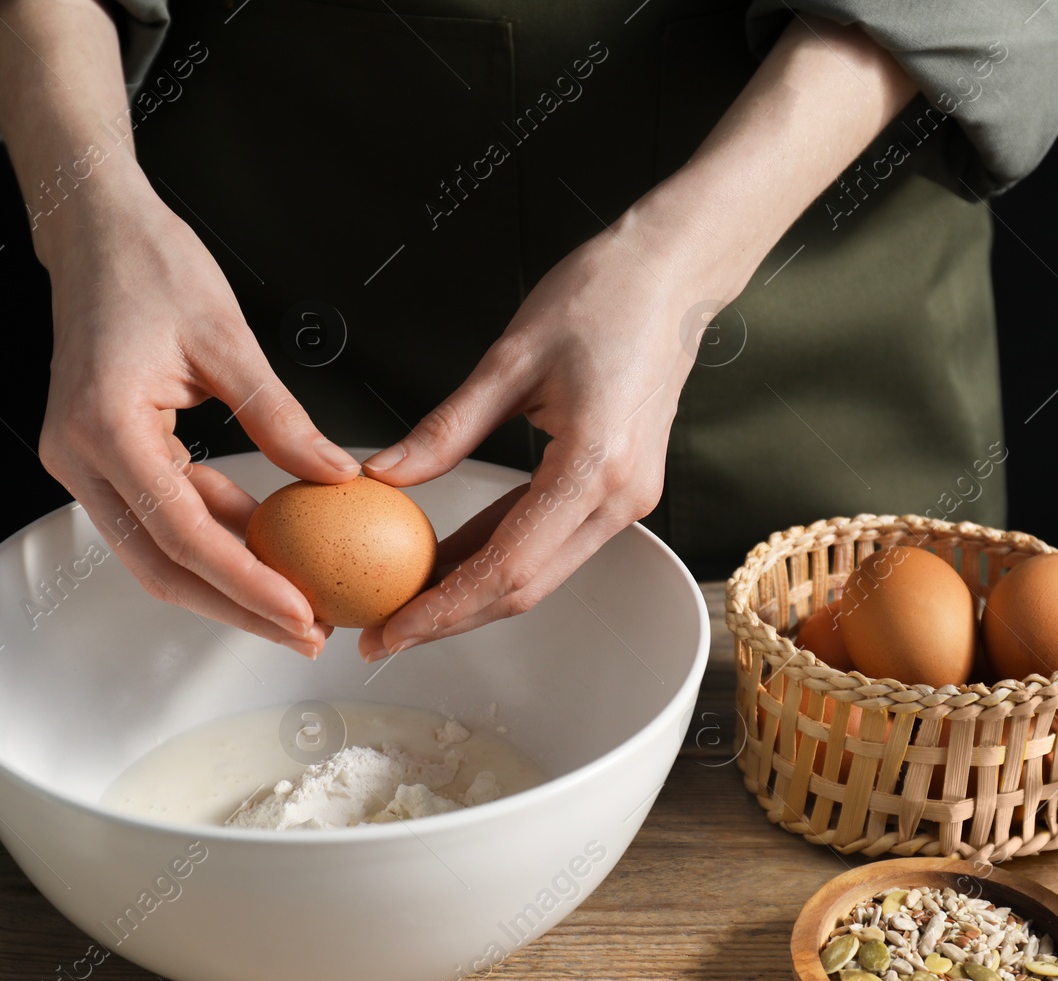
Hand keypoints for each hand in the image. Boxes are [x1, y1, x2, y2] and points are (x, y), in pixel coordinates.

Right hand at [37, 186, 359, 656]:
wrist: (93, 231)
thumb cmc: (151, 266)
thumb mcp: (228, 340)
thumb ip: (282, 420)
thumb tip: (339, 479)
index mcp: (106, 427)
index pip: (182, 534)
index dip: (245, 583)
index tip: (301, 613)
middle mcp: (77, 457)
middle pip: (160, 566)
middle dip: (236, 608)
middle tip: (307, 632)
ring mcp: (80, 462)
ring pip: (155, 552)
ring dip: (225, 582)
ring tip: (296, 603)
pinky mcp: (97, 456)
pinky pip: (157, 516)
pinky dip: (211, 538)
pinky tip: (267, 550)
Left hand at [355, 206, 722, 660]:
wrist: (673, 272)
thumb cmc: (603, 296)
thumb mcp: (510, 358)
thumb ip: (446, 428)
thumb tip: (385, 474)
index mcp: (593, 466)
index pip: (507, 566)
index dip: (443, 608)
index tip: (392, 631)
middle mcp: (620, 496)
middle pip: (525, 588)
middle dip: (451, 617)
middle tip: (385, 632)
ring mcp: (628, 498)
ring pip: (540, 573)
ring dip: (473, 592)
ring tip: (407, 598)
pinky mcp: (622, 488)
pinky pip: (554, 540)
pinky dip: (501, 556)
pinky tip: (453, 558)